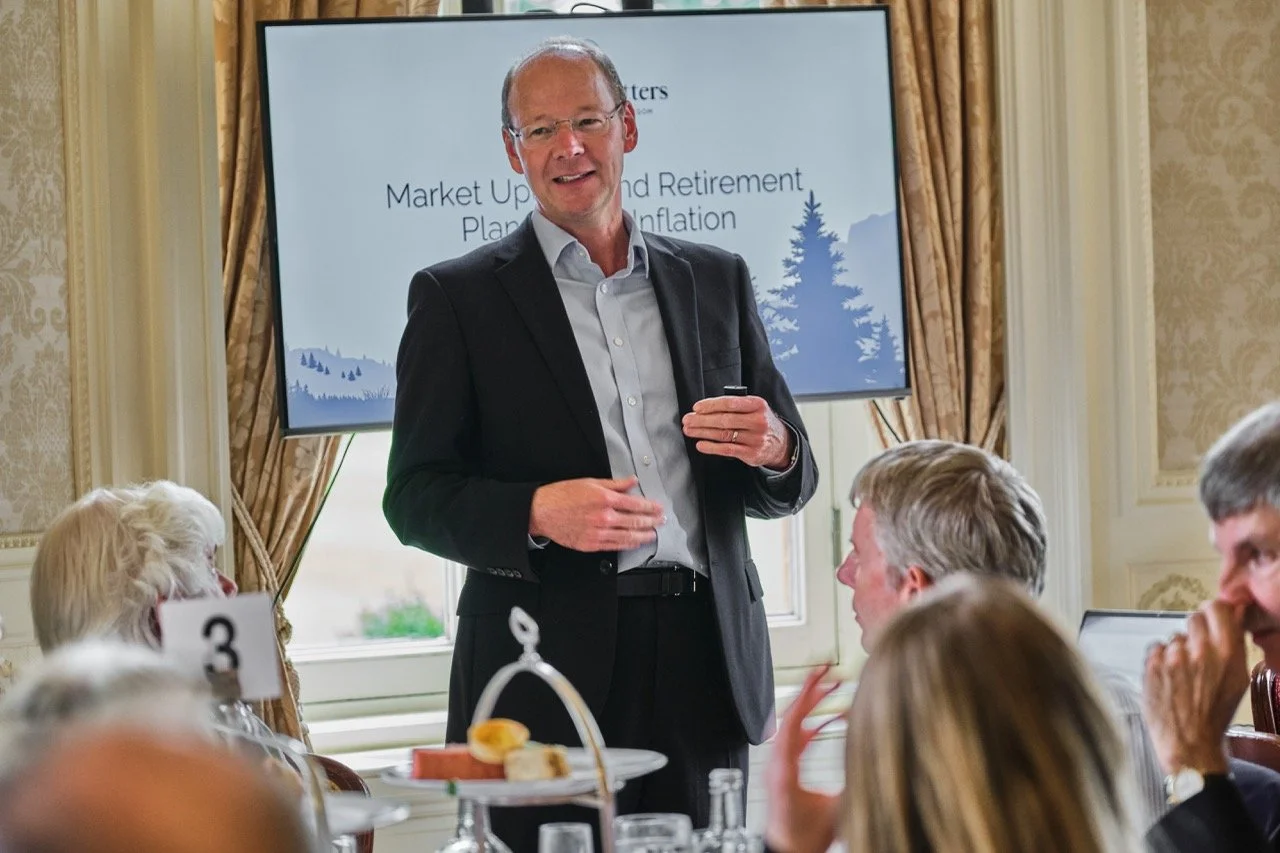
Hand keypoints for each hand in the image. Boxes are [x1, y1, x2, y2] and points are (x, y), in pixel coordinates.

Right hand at [529, 477, 663, 552]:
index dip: (650, 507)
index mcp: (605, 499)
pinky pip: (615, 546)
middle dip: (652, 521)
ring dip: (644, 535)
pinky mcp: (592, 544)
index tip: (658, 508)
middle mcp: (604, 517)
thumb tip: (632, 481)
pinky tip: (635, 543)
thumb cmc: (562, 495)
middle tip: (661, 521)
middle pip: (636, 521)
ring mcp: (599, 533)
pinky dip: (628, 545)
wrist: (542, 512)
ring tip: (653, 534)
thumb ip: (615, 484)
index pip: (636, 504)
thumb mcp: (590, 482)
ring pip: (628, 536)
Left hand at [681, 395, 792, 468]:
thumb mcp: (755, 407)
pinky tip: (701, 444)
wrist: (781, 443)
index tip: (697, 408)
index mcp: (757, 405)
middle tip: (688, 420)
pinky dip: (712, 447)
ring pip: (723, 435)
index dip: (711, 405)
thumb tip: (705, 409)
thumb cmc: (760, 421)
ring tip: (690, 430)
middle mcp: (757, 421)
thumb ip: (736, 405)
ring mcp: (755, 439)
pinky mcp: (751, 454)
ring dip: (703, 432)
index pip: (730, 403)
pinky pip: (727, 450)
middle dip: (702, 420)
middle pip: (724, 420)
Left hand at [764, 665, 841, 852]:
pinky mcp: (786, 768)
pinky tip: (832, 718)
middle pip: (793, 716)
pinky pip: (798, 737)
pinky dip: (814, 723)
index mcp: (785, 766)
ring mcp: (780, 763)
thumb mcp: (833, 811)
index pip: (794, 720)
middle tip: (828, 671)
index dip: (806, 694)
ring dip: (813, 706)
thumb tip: (875, 766)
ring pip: (795, 725)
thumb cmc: (802, 836)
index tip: (817, 674)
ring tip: (832, 688)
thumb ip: (852, 788)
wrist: (787, 850)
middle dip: (812, 691)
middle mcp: (779, 760)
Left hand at [1142, 599, 1246, 775]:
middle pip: (1193, 618)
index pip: (1218, 608)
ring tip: (1181, 676)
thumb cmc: (1215, 715)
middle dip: (1195, 634)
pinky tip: (1167, 679)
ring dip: (1177, 650)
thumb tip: (1236, 611)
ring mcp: (1173, 657)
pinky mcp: (1152, 664)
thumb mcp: (1237, 680)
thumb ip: (1234, 643)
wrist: (1189, 744)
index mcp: (1227, 654)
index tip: (1211, 621)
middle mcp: (1201, 651)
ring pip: (1174, 637)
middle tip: (1195, 655)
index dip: (1213, 613)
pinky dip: (1159, 660)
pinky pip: (1156, 648)